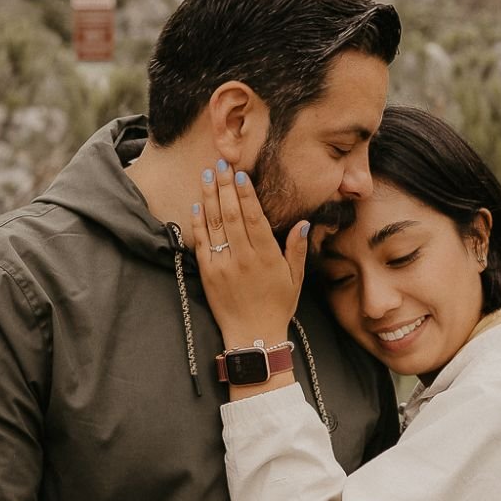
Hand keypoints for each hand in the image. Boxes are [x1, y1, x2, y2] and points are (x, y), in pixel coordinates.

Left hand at [191, 161, 310, 347]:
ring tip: (207, 175)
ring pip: (214, 224)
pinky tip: (197, 204)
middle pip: (231, 215)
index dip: (246, 194)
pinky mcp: (208, 274)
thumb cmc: (277, 306)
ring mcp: (223, 266)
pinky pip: (201, 243)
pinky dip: (198, 222)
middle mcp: (243, 258)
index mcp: (266, 257)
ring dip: (210, 197)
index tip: (241, 174)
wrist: (252, 337)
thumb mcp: (295, 279)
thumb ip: (296, 249)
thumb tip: (303, 222)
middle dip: (225, 187)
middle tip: (221, 164)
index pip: (254, 218)